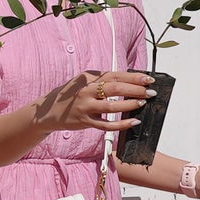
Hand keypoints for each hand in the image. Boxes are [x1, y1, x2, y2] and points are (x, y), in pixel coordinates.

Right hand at [35, 69, 153, 133]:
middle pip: (115, 88)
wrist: (49, 112)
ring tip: (143, 103)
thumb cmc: (71, 95)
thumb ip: (102, 80)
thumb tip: (129, 81)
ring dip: (130, 104)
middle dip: (136, 89)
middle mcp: (85, 90)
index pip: (114, 75)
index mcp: (87, 78)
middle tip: (150, 92)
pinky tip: (133, 121)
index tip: (148, 79)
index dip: (133, 77)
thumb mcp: (83, 82)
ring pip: (112, 106)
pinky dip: (122, 124)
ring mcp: (85, 107)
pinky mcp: (85, 122)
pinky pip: (107, 124)